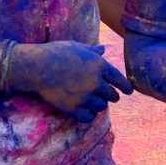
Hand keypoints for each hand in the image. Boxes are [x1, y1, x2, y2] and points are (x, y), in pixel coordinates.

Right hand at [11, 42, 133, 123]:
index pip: (120, 80)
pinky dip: (89, 116)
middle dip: (111, 96)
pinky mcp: (73, 109)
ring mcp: (85, 97)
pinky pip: (88, 118)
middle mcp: (96, 82)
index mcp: (100, 66)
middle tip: (107, 96)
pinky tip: (85, 112)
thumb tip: (103, 49)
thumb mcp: (77, 47)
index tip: (128, 92)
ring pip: (101, 107)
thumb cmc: (56, 53)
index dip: (126, 87)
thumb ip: (92, 51)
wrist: (37, 67)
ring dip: (99, 105)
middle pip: (112, 96)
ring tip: (93, 102)